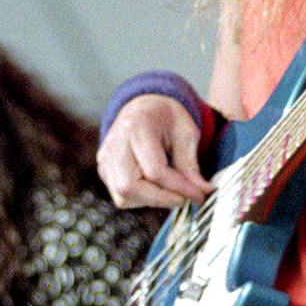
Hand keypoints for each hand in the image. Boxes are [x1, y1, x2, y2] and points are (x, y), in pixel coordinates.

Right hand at [98, 93, 212, 208]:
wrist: (145, 105)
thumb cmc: (167, 118)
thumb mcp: (187, 133)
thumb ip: (191, 165)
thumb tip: (202, 192)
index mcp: (136, 127)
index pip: (155, 171)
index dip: (179, 188)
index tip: (199, 196)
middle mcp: (114, 144)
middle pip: (130, 187)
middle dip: (161, 199)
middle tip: (185, 198)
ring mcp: (105, 158)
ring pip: (123, 196)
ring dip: (152, 200)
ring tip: (172, 189)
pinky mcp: (103, 169)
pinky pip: (121, 196)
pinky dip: (142, 198)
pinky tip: (157, 186)